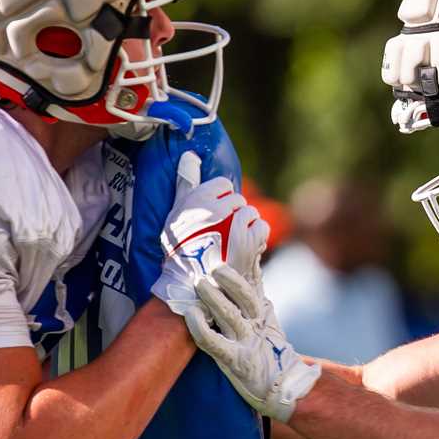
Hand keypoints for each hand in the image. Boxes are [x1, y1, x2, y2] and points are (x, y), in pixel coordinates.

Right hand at [152, 152, 270, 314]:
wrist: (191, 283)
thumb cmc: (180, 249)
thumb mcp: (176, 212)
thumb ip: (185, 182)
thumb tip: (190, 155)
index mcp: (197, 199)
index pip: (223, 185)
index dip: (222, 200)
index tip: (215, 217)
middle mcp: (216, 208)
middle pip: (239, 200)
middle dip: (234, 214)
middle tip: (223, 234)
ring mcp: (234, 223)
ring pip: (251, 213)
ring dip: (246, 227)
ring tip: (233, 242)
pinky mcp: (249, 240)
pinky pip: (261, 227)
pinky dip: (257, 237)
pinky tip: (245, 248)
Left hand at [184, 266, 320, 421]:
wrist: (282, 386)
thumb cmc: (266, 349)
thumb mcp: (266, 317)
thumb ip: (255, 289)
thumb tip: (250, 255)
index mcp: (262, 311)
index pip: (255, 283)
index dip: (247, 263)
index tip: (237, 242)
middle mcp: (256, 324)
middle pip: (246, 298)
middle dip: (231, 281)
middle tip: (214, 265)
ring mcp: (246, 343)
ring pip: (230, 316)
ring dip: (215, 299)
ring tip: (200, 283)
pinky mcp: (235, 361)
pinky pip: (214, 343)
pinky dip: (202, 329)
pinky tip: (192, 315)